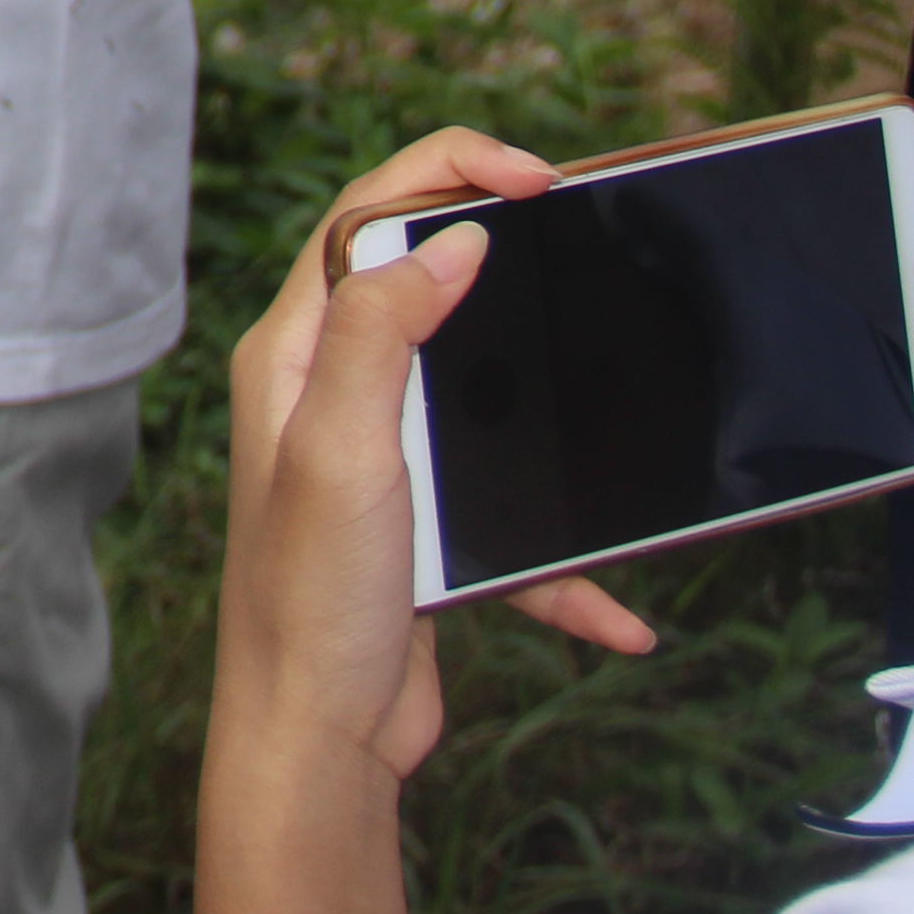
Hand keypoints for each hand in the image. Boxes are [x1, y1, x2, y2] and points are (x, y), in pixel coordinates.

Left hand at [219, 131, 649, 785]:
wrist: (315, 742)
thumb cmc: (307, 600)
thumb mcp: (342, 447)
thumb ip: (382, 331)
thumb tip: (449, 241)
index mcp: (296, 353)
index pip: (368, 216)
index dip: (451, 170)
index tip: (539, 177)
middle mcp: (330, 393)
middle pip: (427, 283)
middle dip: (509, 257)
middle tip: (584, 240)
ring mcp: (379, 461)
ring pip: (482, 396)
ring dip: (549, 412)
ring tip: (613, 389)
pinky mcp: (420, 532)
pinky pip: (511, 522)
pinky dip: (567, 562)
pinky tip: (617, 611)